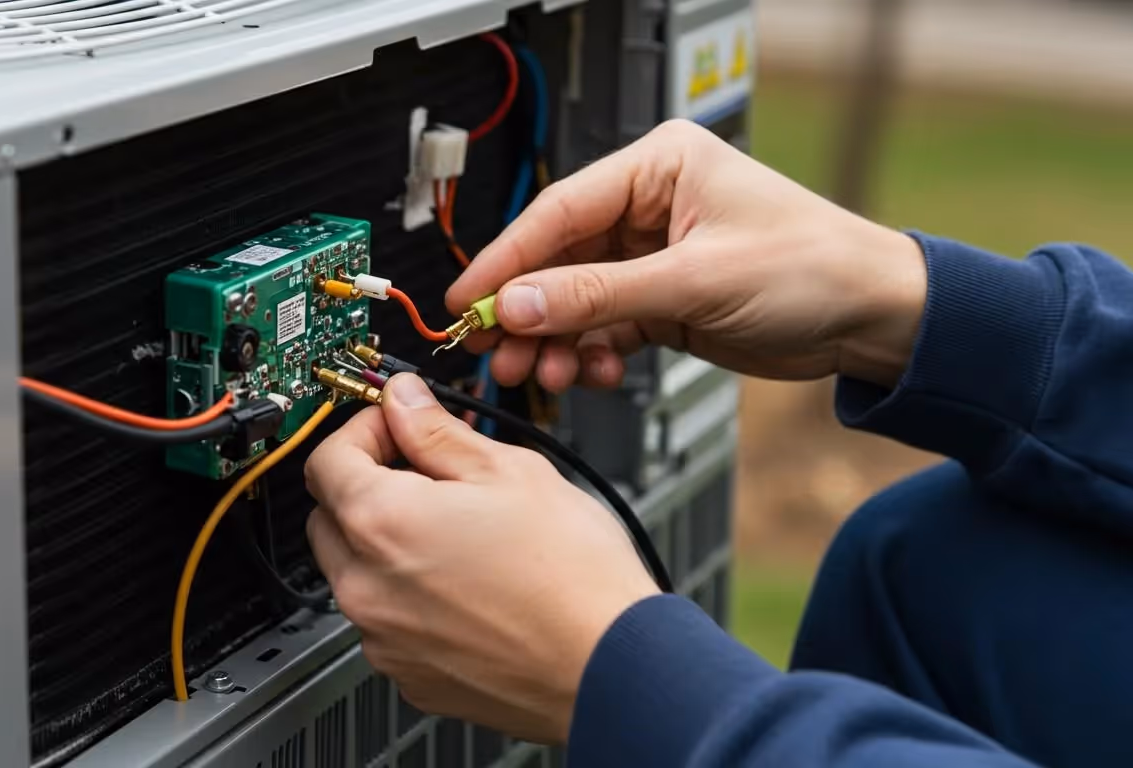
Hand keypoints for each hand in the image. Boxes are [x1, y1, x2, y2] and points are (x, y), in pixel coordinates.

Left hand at [304, 374, 657, 742]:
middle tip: (426, 471)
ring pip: (357, 573)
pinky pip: (387, 621)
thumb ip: (437, 432)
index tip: (397, 424)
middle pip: (329, 517)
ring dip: (387, 543)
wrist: (611, 667)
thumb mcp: (510, 471)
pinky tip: (466, 584)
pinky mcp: (410, 676)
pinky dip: (409, 597)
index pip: (327, 459)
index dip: (364, 428)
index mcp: (382, 524)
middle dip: (367, 484)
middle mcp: (367, 589)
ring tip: (458, 532)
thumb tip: (405, 402)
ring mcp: (384, 640)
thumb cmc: (573, 577)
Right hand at [447, 119, 927, 391]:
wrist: (876, 319)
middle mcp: (651, 207)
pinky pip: (605, 325)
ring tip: (545, 374)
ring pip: (577, 299)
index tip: (469, 301)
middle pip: (559, 259)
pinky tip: (592, 374)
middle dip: (529, 311)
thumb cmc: (814, 268)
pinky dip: (591, 352)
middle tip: (497, 352)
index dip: (508, 260)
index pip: (560, 211)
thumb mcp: (696, 280)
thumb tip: (520, 303)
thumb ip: (599, 295)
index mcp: (658, 168)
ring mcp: (654, 256)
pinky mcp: (663, 300)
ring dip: (557, 340)